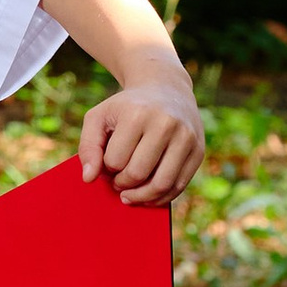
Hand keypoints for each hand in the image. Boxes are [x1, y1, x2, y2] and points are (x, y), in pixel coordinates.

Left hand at [80, 78, 204, 206]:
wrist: (166, 89)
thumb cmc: (127, 107)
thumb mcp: (99, 117)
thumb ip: (88, 146)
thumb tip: (88, 178)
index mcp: (137, 114)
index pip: (115, 160)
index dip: (106, 169)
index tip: (107, 165)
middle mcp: (165, 124)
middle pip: (138, 173)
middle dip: (122, 184)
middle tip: (117, 181)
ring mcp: (186, 137)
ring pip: (162, 184)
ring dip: (141, 197)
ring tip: (130, 194)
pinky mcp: (198, 151)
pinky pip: (179, 186)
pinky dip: (161, 197)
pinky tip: (148, 195)